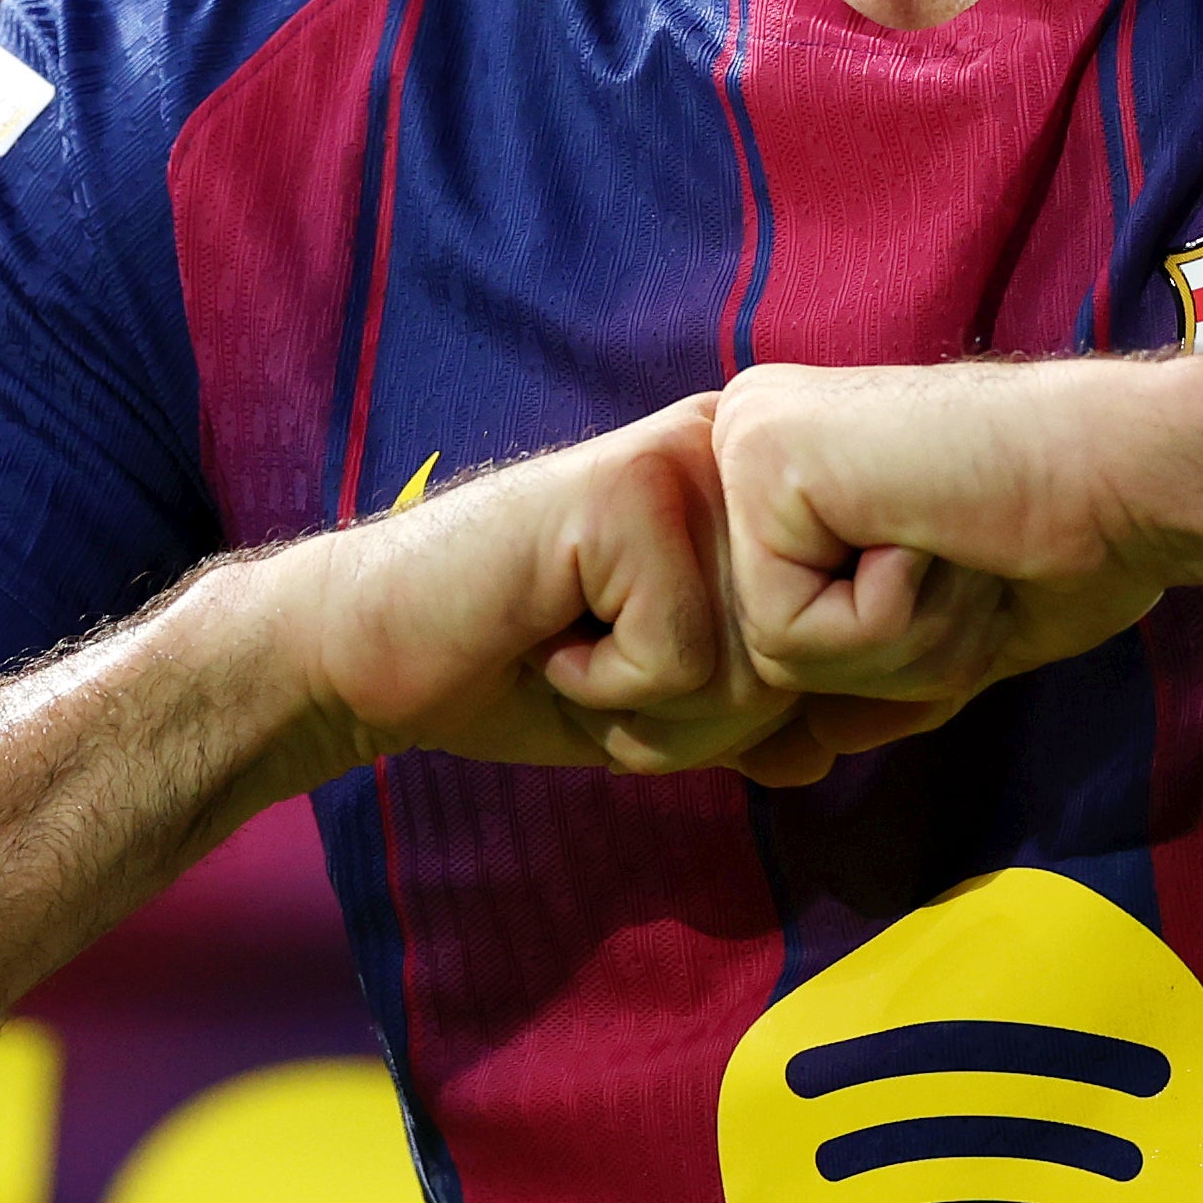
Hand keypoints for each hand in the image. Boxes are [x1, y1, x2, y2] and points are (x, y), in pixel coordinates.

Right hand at [288, 398, 825, 783]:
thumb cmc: (518, 673)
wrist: (370, 652)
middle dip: (696, 720)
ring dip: (650, 709)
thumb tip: (832, 749)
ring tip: (571, 646)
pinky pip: (683, 661)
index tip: (637, 673)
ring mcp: (684, 461)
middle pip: (802, 666)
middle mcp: (733, 453)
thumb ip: (752, 718)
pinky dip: (607, 684)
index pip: (833, 649)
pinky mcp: (628, 492)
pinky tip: (546, 630)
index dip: (738, 714)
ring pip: (754, 670)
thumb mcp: (661, 706)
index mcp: (752, 491)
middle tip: (595, 663)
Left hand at [713, 361, 1182, 753]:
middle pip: (774, 653)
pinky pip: (787, 632)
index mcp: (797, 465)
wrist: (1134, 469)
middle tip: (971, 557)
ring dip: (899, 638)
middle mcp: (752, 438)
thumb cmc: (1077, 533)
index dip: (902, 647)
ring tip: (956, 542)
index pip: (792, 635)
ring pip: (775, 654)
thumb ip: (885, 667)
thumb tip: (815, 740)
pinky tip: (932, 530)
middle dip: (898, 652)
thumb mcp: (963, 622)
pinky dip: (884, 616)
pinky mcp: (762, 458)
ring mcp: (745, 441)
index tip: (974, 560)